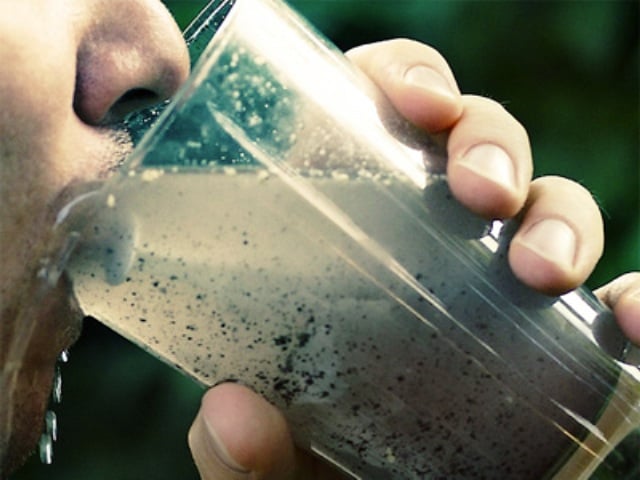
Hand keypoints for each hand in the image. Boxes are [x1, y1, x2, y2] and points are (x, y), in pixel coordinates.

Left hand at [187, 39, 639, 478]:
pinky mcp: (557, 344)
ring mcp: (497, 287)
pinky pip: (610, 298)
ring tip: (540, 266)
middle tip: (482, 193)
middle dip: (491, 143)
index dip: (405, 79)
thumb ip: (240, 450)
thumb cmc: (317, 468)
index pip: (381, 115)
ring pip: (550, 203)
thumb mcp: (267, 459)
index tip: (412, 103)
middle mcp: (431, 243)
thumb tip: (232, 413)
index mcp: (352, 231)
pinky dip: (631, 297)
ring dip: (562, 210)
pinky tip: (629, 317)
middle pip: (476, 146)